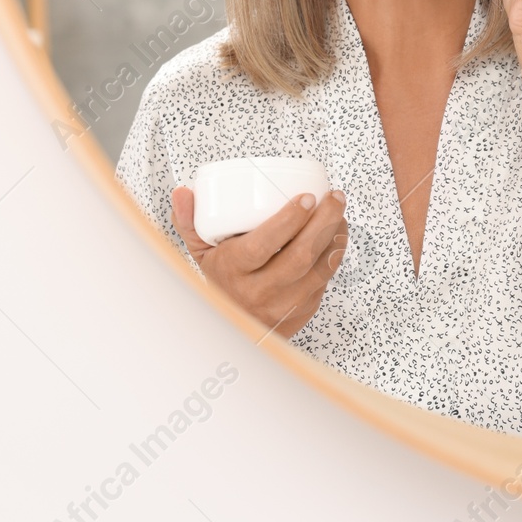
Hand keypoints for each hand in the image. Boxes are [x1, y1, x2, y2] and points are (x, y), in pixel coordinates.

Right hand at [170, 186, 349, 337]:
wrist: (234, 330)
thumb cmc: (221, 283)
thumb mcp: (200, 254)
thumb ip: (190, 221)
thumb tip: (183, 192)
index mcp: (233, 272)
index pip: (264, 245)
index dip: (289, 220)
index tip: (306, 197)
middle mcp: (260, 291)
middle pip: (300, 254)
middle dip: (324, 221)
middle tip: (333, 196)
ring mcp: (285, 304)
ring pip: (320, 267)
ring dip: (336, 235)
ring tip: (339, 210)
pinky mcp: (304, 309)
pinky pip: (326, 278)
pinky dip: (335, 252)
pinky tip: (338, 232)